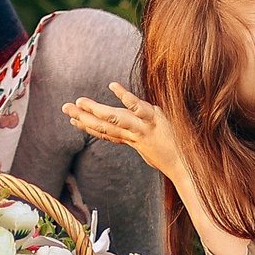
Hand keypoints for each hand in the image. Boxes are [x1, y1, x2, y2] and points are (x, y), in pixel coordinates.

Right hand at [64, 83, 191, 188]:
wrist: (189, 167)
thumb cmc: (176, 158)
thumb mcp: (157, 149)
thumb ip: (144, 140)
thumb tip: (136, 136)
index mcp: (134, 140)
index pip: (106, 134)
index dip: (89, 128)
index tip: (74, 121)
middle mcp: (135, 134)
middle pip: (104, 126)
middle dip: (84, 117)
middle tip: (65, 109)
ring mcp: (143, 127)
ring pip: (115, 118)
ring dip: (95, 110)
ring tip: (79, 102)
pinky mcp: (155, 121)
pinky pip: (137, 107)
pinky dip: (124, 96)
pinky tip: (113, 86)